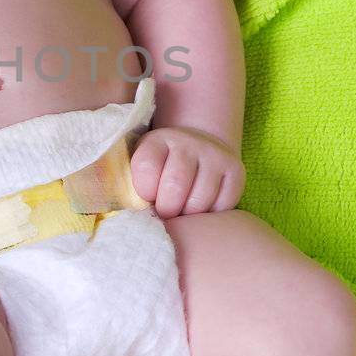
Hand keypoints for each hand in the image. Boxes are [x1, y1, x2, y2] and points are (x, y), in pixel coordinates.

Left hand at [129, 126, 244, 217]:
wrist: (198, 148)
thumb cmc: (160, 170)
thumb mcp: (139, 167)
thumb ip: (128, 185)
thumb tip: (119, 214)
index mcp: (158, 140)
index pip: (146, 167)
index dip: (144, 192)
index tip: (146, 199)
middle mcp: (188, 143)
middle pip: (175, 187)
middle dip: (166, 210)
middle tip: (165, 213)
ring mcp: (215, 156)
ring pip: (199, 202)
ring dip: (187, 215)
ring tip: (181, 212)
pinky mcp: (235, 171)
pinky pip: (223, 206)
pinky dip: (210, 216)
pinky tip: (200, 208)